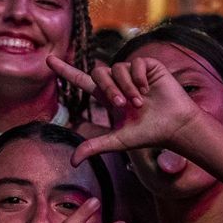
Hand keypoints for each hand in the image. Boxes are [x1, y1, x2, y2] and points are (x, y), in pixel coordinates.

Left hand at [49, 56, 205, 163]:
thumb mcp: (118, 141)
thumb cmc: (148, 134)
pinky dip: (139, 78)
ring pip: (117, 68)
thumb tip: (71, 163)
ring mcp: (133, 73)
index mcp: (108, 96)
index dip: (65, 71)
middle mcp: (118, 82)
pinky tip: (149, 89)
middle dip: (108, 88)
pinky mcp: (148, 66)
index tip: (49, 60)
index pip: (81, 80)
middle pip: (99, 73)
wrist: (174, 126)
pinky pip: (134, 64)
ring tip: (140, 102)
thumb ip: (94, 147)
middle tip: (123, 105)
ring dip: (127, 87)